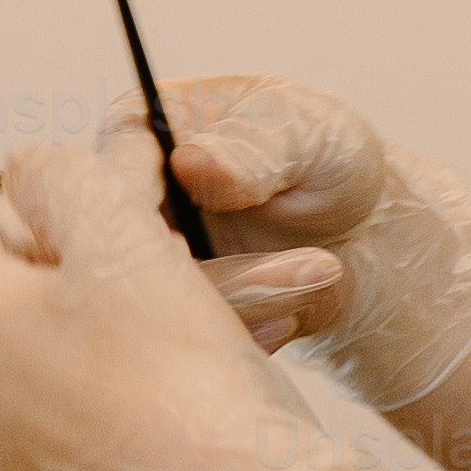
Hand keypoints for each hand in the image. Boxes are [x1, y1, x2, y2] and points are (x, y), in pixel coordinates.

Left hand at [0, 137, 424, 470]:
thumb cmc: (182, 377)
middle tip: (62, 296)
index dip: (36, 211)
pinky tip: (113, 439)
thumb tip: (31, 169)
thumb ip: (65, 178)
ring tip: (106, 366)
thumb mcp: (127, 235)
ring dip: (19, 376)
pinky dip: (46, 451)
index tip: (99, 234)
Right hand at [146, 74, 470, 410]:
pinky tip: (292, 314)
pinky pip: (182, 341)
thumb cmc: (332, 159)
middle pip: (116, 249)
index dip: (139, 210)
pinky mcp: (171, 314)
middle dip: (200, 272)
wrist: (368, 234)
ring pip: (150, 304)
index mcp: (140, 130)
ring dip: (237, 300)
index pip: (101, 173)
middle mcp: (128, 199)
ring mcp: (145, 262)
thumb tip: (191, 161)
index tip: (191, 236)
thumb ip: (252, 146)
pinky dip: (241, 334)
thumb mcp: (306, 136)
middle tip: (282, 272)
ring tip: (316, 274)